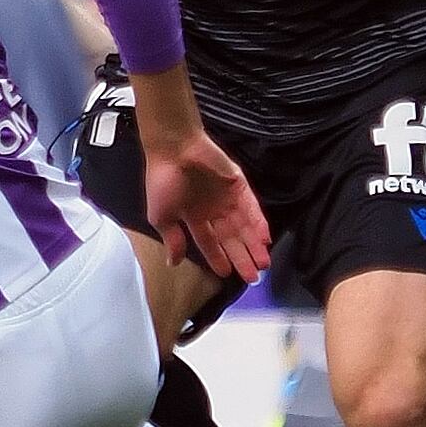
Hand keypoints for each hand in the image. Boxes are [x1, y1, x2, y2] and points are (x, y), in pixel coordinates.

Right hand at [143, 133, 270, 282]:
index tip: (227, 274)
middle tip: (253, 277)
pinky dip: (258, 222)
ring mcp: (226, 197)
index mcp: (193, 217)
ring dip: (254, 244)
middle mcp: (212, 209)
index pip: (209, 242)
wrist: (172, 148)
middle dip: (242, 258)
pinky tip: (264, 238)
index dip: (218, 258)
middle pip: (231, 238)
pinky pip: (251, 207)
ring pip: (244, 226)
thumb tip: (173, 263)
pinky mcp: (238, 184)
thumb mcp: (161, 217)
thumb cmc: (162, 180)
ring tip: (263, 264)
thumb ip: (172, 240)